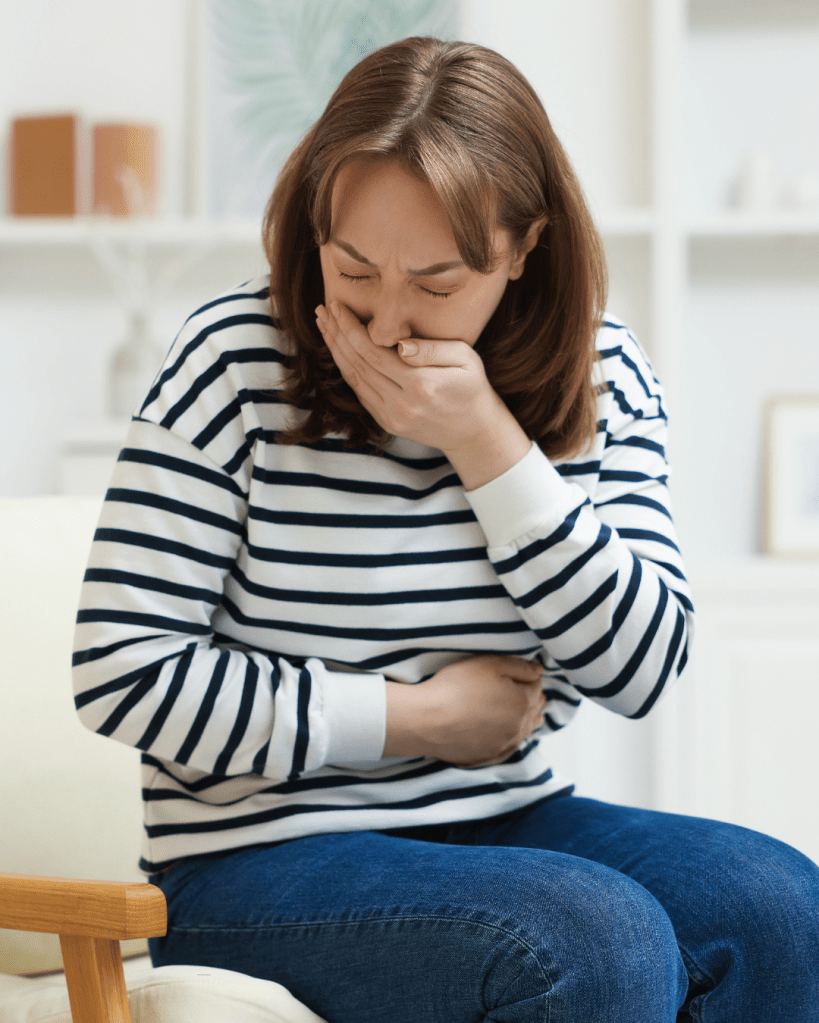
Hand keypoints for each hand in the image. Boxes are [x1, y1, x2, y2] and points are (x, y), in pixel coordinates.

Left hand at [315, 300, 504, 453]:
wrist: (473, 432)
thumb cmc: (472, 387)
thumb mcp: (465, 359)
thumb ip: (432, 349)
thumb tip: (400, 344)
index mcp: (421, 384)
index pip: (374, 351)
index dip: (350, 328)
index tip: (337, 306)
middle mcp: (401, 403)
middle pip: (358, 364)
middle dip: (337, 334)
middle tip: (322, 310)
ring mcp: (392, 416)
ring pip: (354, 379)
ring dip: (336, 350)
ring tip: (324, 326)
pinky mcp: (387, 423)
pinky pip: (360, 393)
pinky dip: (346, 370)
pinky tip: (339, 350)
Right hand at [384, 654, 546, 767]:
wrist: (427, 720)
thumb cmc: (456, 687)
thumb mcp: (489, 663)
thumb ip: (519, 666)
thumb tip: (540, 671)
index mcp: (522, 702)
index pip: (537, 686)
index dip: (530, 677)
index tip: (523, 673)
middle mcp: (518, 727)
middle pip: (535, 710)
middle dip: (532, 698)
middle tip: (525, 690)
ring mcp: (504, 745)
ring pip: (525, 731)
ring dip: (526, 719)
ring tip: (524, 712)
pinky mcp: (488, 757)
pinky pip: (509, 747)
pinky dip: (511, 737)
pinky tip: (506, 733)